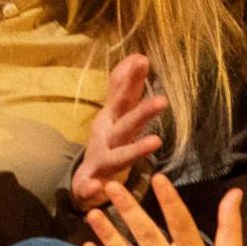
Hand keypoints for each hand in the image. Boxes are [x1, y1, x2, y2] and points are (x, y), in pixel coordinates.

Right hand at [68, 51, 170, 208]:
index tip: (144, 61)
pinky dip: (93, 189)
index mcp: (112, 121)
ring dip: (134, 150)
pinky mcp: (89, 186)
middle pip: (126, 125)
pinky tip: (99, 188)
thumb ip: (124, 88)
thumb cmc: (106, 142)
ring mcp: (99, 162)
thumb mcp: (115, 114)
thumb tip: (138, 56)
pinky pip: (90, 188)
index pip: (125, 99)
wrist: (83, 179)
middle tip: (163, 101)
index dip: (133, 81)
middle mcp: (106, 139)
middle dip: (142, 113)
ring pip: (117, 157)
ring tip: (155, 143)